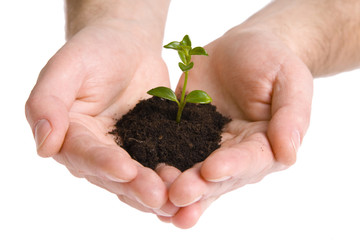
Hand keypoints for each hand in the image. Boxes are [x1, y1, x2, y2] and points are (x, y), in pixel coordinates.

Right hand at [25, 22, 178, 216]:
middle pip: (114, 175)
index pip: (84, 154)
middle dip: (136, 186)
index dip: (103, 163)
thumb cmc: (94, 50)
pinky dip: (174, 177)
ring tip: (177, 199)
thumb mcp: (66, 67)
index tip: (125, 170)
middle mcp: (95, 151)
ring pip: (138, 178)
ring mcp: (124, 152)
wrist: (127, 44)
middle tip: (159, 196)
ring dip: (157, 190)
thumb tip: (44, 146)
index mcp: (71, 135)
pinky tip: (191, 186)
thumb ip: (47, 102)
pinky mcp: (149, 148)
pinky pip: (161, 164)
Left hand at [166, 28, 312, 227]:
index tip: (212, 170)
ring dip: (175, 186)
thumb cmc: (272, 61)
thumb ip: (291, 116)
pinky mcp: (184, 133)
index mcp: (264, 145)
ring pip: (192, 171)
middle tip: (178, 195)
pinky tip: (141, 181)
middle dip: (198, 186)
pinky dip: (157, 166)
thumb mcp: (290, 80)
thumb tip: (289, 153)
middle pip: (217, 176)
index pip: (250, 161)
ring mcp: (207, 145)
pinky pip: (170, 151)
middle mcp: (234, 153)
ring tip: (157, 200)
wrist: (243, 47)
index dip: (232, 167)